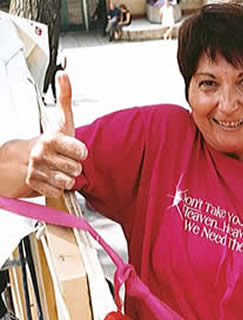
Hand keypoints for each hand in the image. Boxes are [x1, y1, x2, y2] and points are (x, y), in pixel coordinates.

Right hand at [26, 72, 87, 197]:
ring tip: (61, 168)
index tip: (77, 150)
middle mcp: (41, 154)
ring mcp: (36, 169)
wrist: (31, 155)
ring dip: (68, 177)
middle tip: (66, 159)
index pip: (80, 152)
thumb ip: (65, 98)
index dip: (81, 152)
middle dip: (74, 165)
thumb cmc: (54, 140)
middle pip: (76, 168)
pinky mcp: (33, 183)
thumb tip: (64, 74)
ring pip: (68, 181)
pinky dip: (58, 187)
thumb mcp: (63, 120)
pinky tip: (53, 178)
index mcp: (51, 139)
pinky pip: (57, 191)